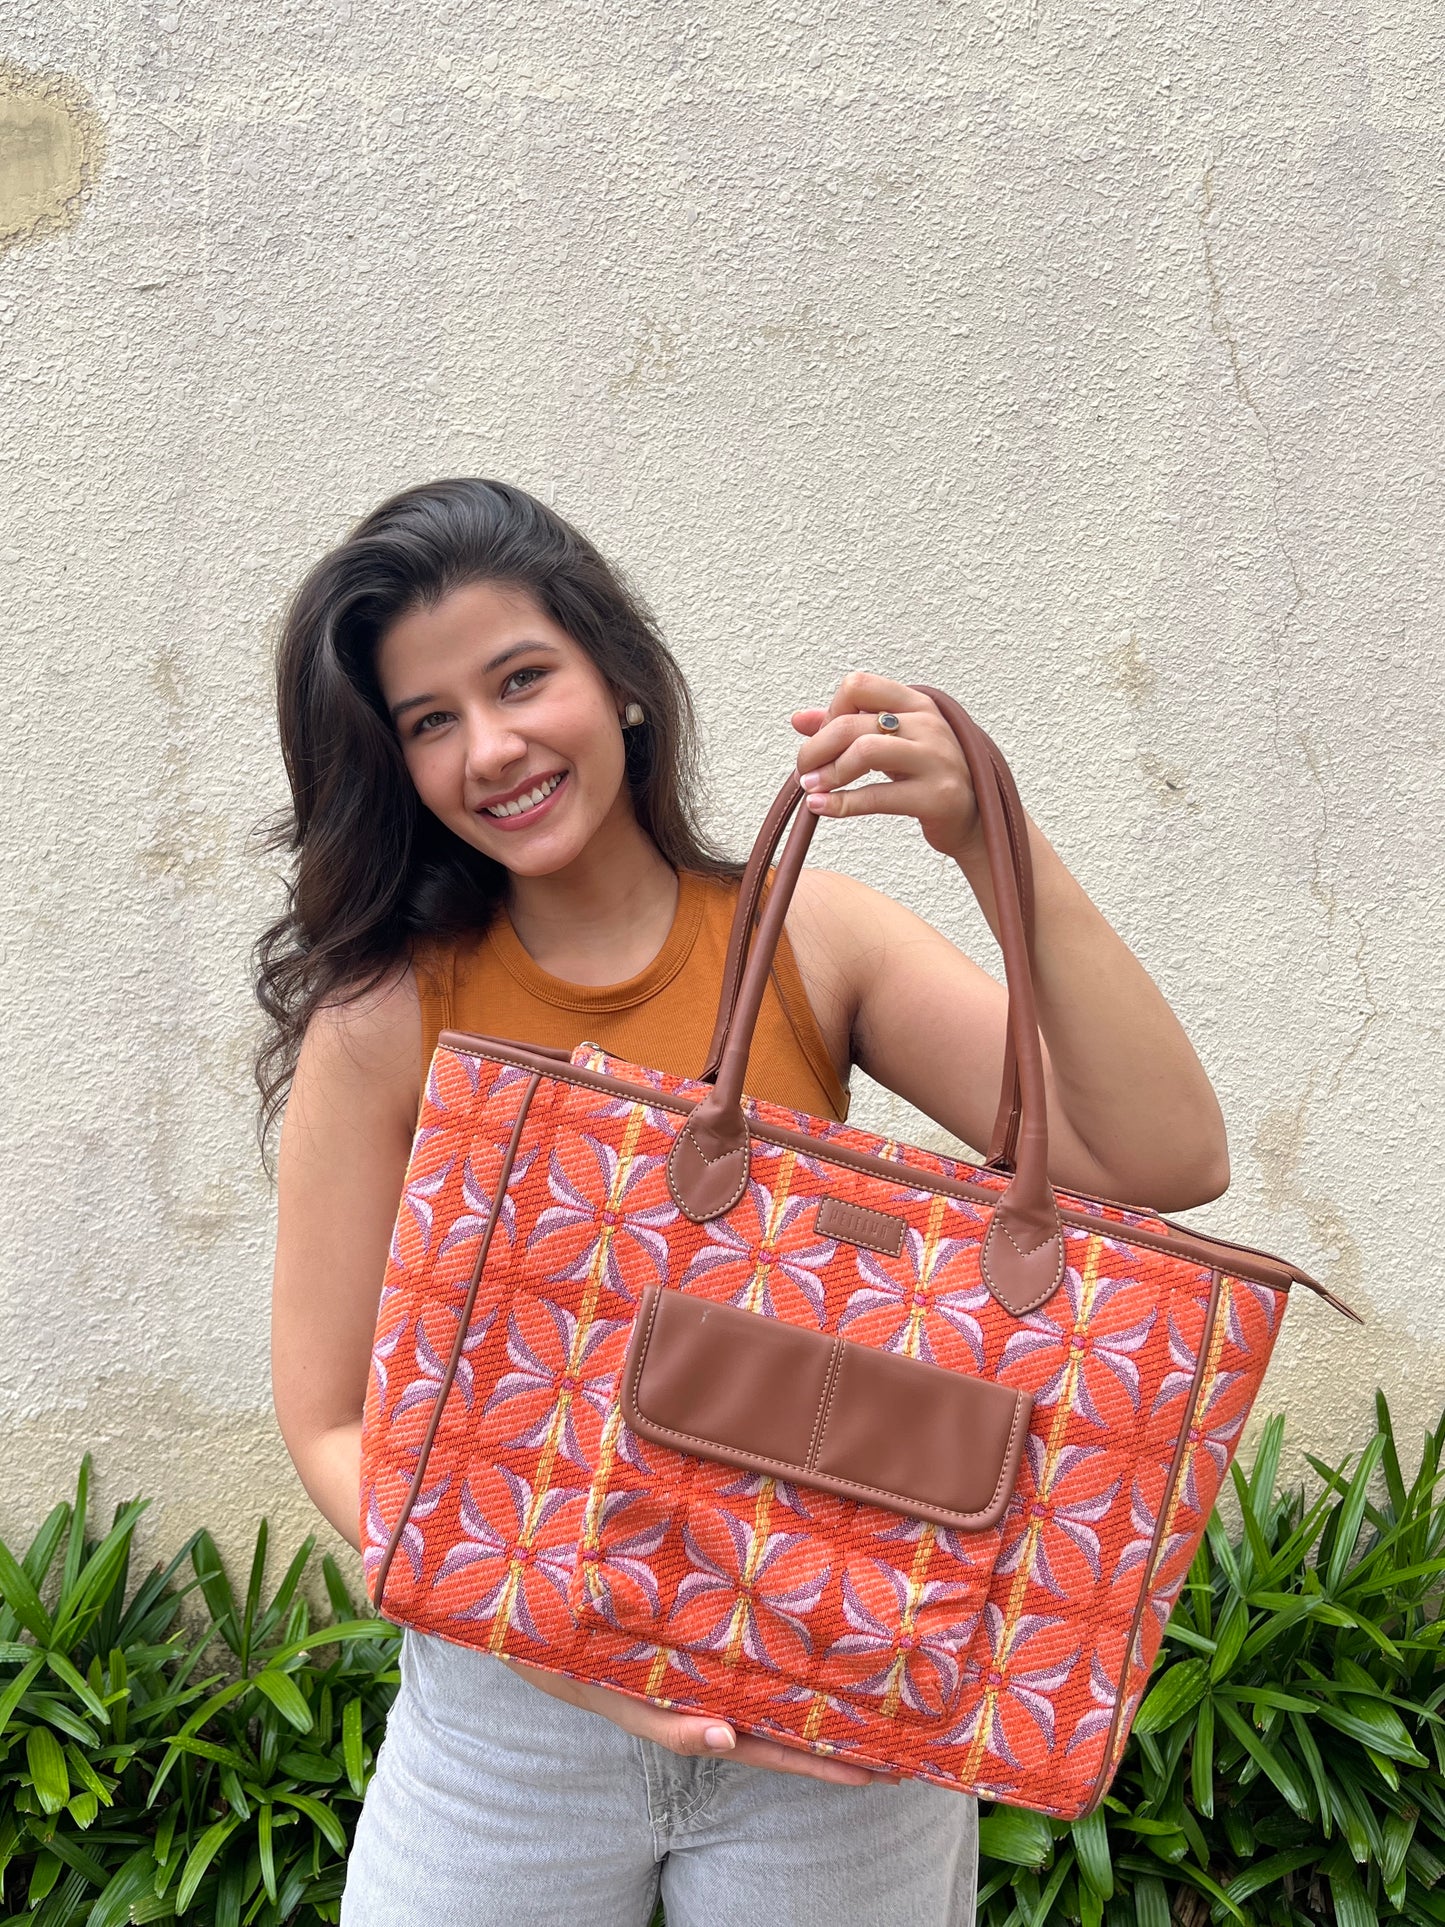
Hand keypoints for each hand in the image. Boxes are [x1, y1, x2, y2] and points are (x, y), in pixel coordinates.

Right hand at [498, 1658, 897, 1785]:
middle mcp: (710, 1687)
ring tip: (881, 1699)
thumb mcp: (610, 1695)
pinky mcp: (696, 1623)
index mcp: (696, 1708)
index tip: (878, 1771)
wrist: (528, 1606)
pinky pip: (746, 1639)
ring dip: (820, 1694)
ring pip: (773, 1685)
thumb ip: (665, 1723)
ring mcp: (706, 1657)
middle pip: (786, 1721)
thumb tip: (723, 1739)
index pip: (771, 1745)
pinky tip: (819, 1636)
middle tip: (905, 1748)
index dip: (821, 1760)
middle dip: (839, 1739)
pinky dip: (782, 1644)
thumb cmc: (567, 1658)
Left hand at [792, 672, 981, 862]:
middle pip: (853, 724)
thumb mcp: (889, 743)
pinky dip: (841, 803)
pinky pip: (878, 796)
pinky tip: (821, 807)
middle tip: (804, 771)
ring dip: (829, 772)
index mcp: (916, 704)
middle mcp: (929, 725)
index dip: (830, 711)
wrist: (972, 818)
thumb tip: (799, 719)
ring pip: (865, 751)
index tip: (823, 739)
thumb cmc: (926, 776)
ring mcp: (936, 759)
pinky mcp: (937, 795)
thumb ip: (846, 726)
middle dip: (816, 749)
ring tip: (812, 788)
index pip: (858, 686)